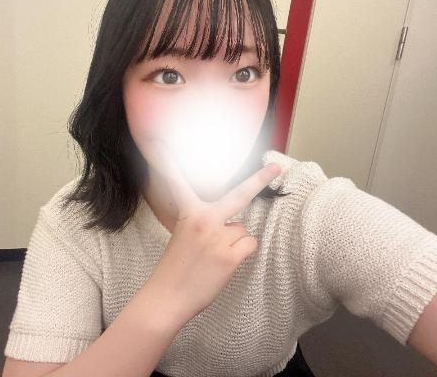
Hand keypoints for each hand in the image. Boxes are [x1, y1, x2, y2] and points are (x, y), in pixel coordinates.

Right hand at [140, 139, 281, 323]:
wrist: (166, 297)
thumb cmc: (174, 267)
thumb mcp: (183, 236)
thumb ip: (204, 222)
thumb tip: (235, 223)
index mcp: (188, 212)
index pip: (178, 180)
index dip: (169, 159)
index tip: (159, 139)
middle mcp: (204, 219)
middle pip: (239, 195)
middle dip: (260, 179)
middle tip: (277, 164)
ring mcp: (218, 237)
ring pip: (242, 230)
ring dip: (234, 242)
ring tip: (213, 257)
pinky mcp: (229, 255)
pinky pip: (248, 245)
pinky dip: (241, 253)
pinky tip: (222, 263)